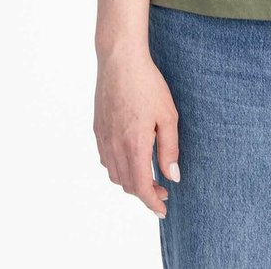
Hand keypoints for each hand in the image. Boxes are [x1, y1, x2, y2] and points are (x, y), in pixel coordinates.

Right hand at [93, 45, 180, 218]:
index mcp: (134, 145)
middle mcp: (114, 146)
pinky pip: (106, 158)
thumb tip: (172, 176)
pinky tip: (130, 158)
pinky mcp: (98, 128)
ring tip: (148, 175)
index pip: (141, 187)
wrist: (120, 60)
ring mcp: (103, 138)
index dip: (152, 202)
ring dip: (130, 181)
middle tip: (162, 190)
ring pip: (114, 174)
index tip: (163, 210)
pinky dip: (118, 167)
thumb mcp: (168, 115)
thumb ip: (169, 149)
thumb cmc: (147, 84)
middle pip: (127, 184)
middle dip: (144, 193)